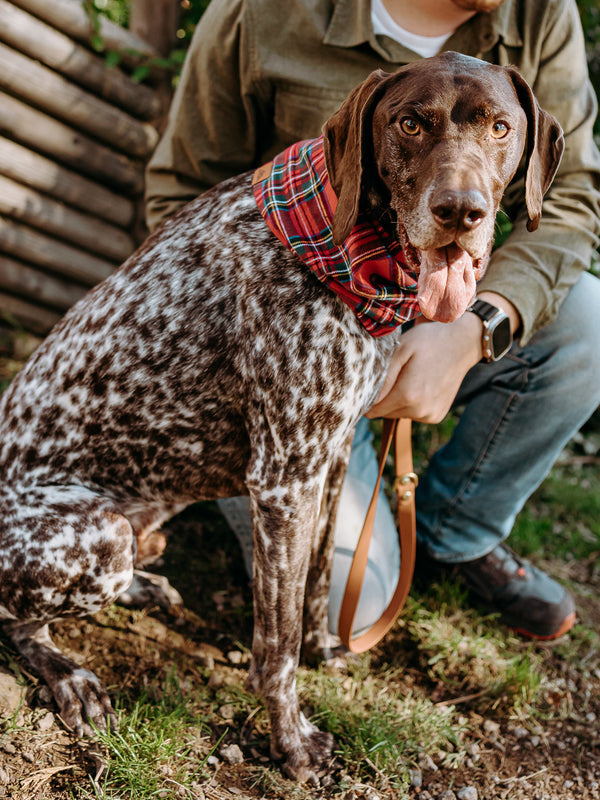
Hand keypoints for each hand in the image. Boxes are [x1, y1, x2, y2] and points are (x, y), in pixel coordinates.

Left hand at [366, 292, 519, 422]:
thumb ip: (383, 376)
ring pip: (398, 414)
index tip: (371, 382)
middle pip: (384, 413)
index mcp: (408, 395)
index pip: (372, 410)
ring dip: (397, 400)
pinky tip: (420, 385)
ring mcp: (429, 416)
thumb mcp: (401, 349)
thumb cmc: (429, 341)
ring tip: (409, 377)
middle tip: (395, 374)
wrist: (462, 343)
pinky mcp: (436, 417)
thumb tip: (368, 399)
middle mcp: (419, 411)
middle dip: (383, 398)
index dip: (367, 397)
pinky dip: (411, 403)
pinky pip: (412, 414)